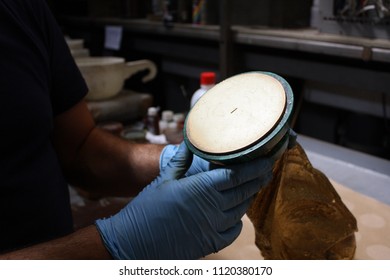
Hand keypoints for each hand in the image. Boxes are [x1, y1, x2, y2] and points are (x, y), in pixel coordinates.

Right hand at [95, 143, 272, 258]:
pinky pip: (234, 230)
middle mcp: (212, 207)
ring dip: (249, 197)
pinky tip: (237, 213)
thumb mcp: (164, 179)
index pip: (237, 175)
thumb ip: (181, 160)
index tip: (267, 160)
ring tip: (253, 186)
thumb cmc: (147, 208)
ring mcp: (213, 227)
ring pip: (241, 209)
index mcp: (201, 188)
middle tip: (266, 169)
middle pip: (244, 190)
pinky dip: (238, 220)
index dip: (255, 167)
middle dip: (258, 179)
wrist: (136, 241)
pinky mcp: (211, 242)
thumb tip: (190, 143)